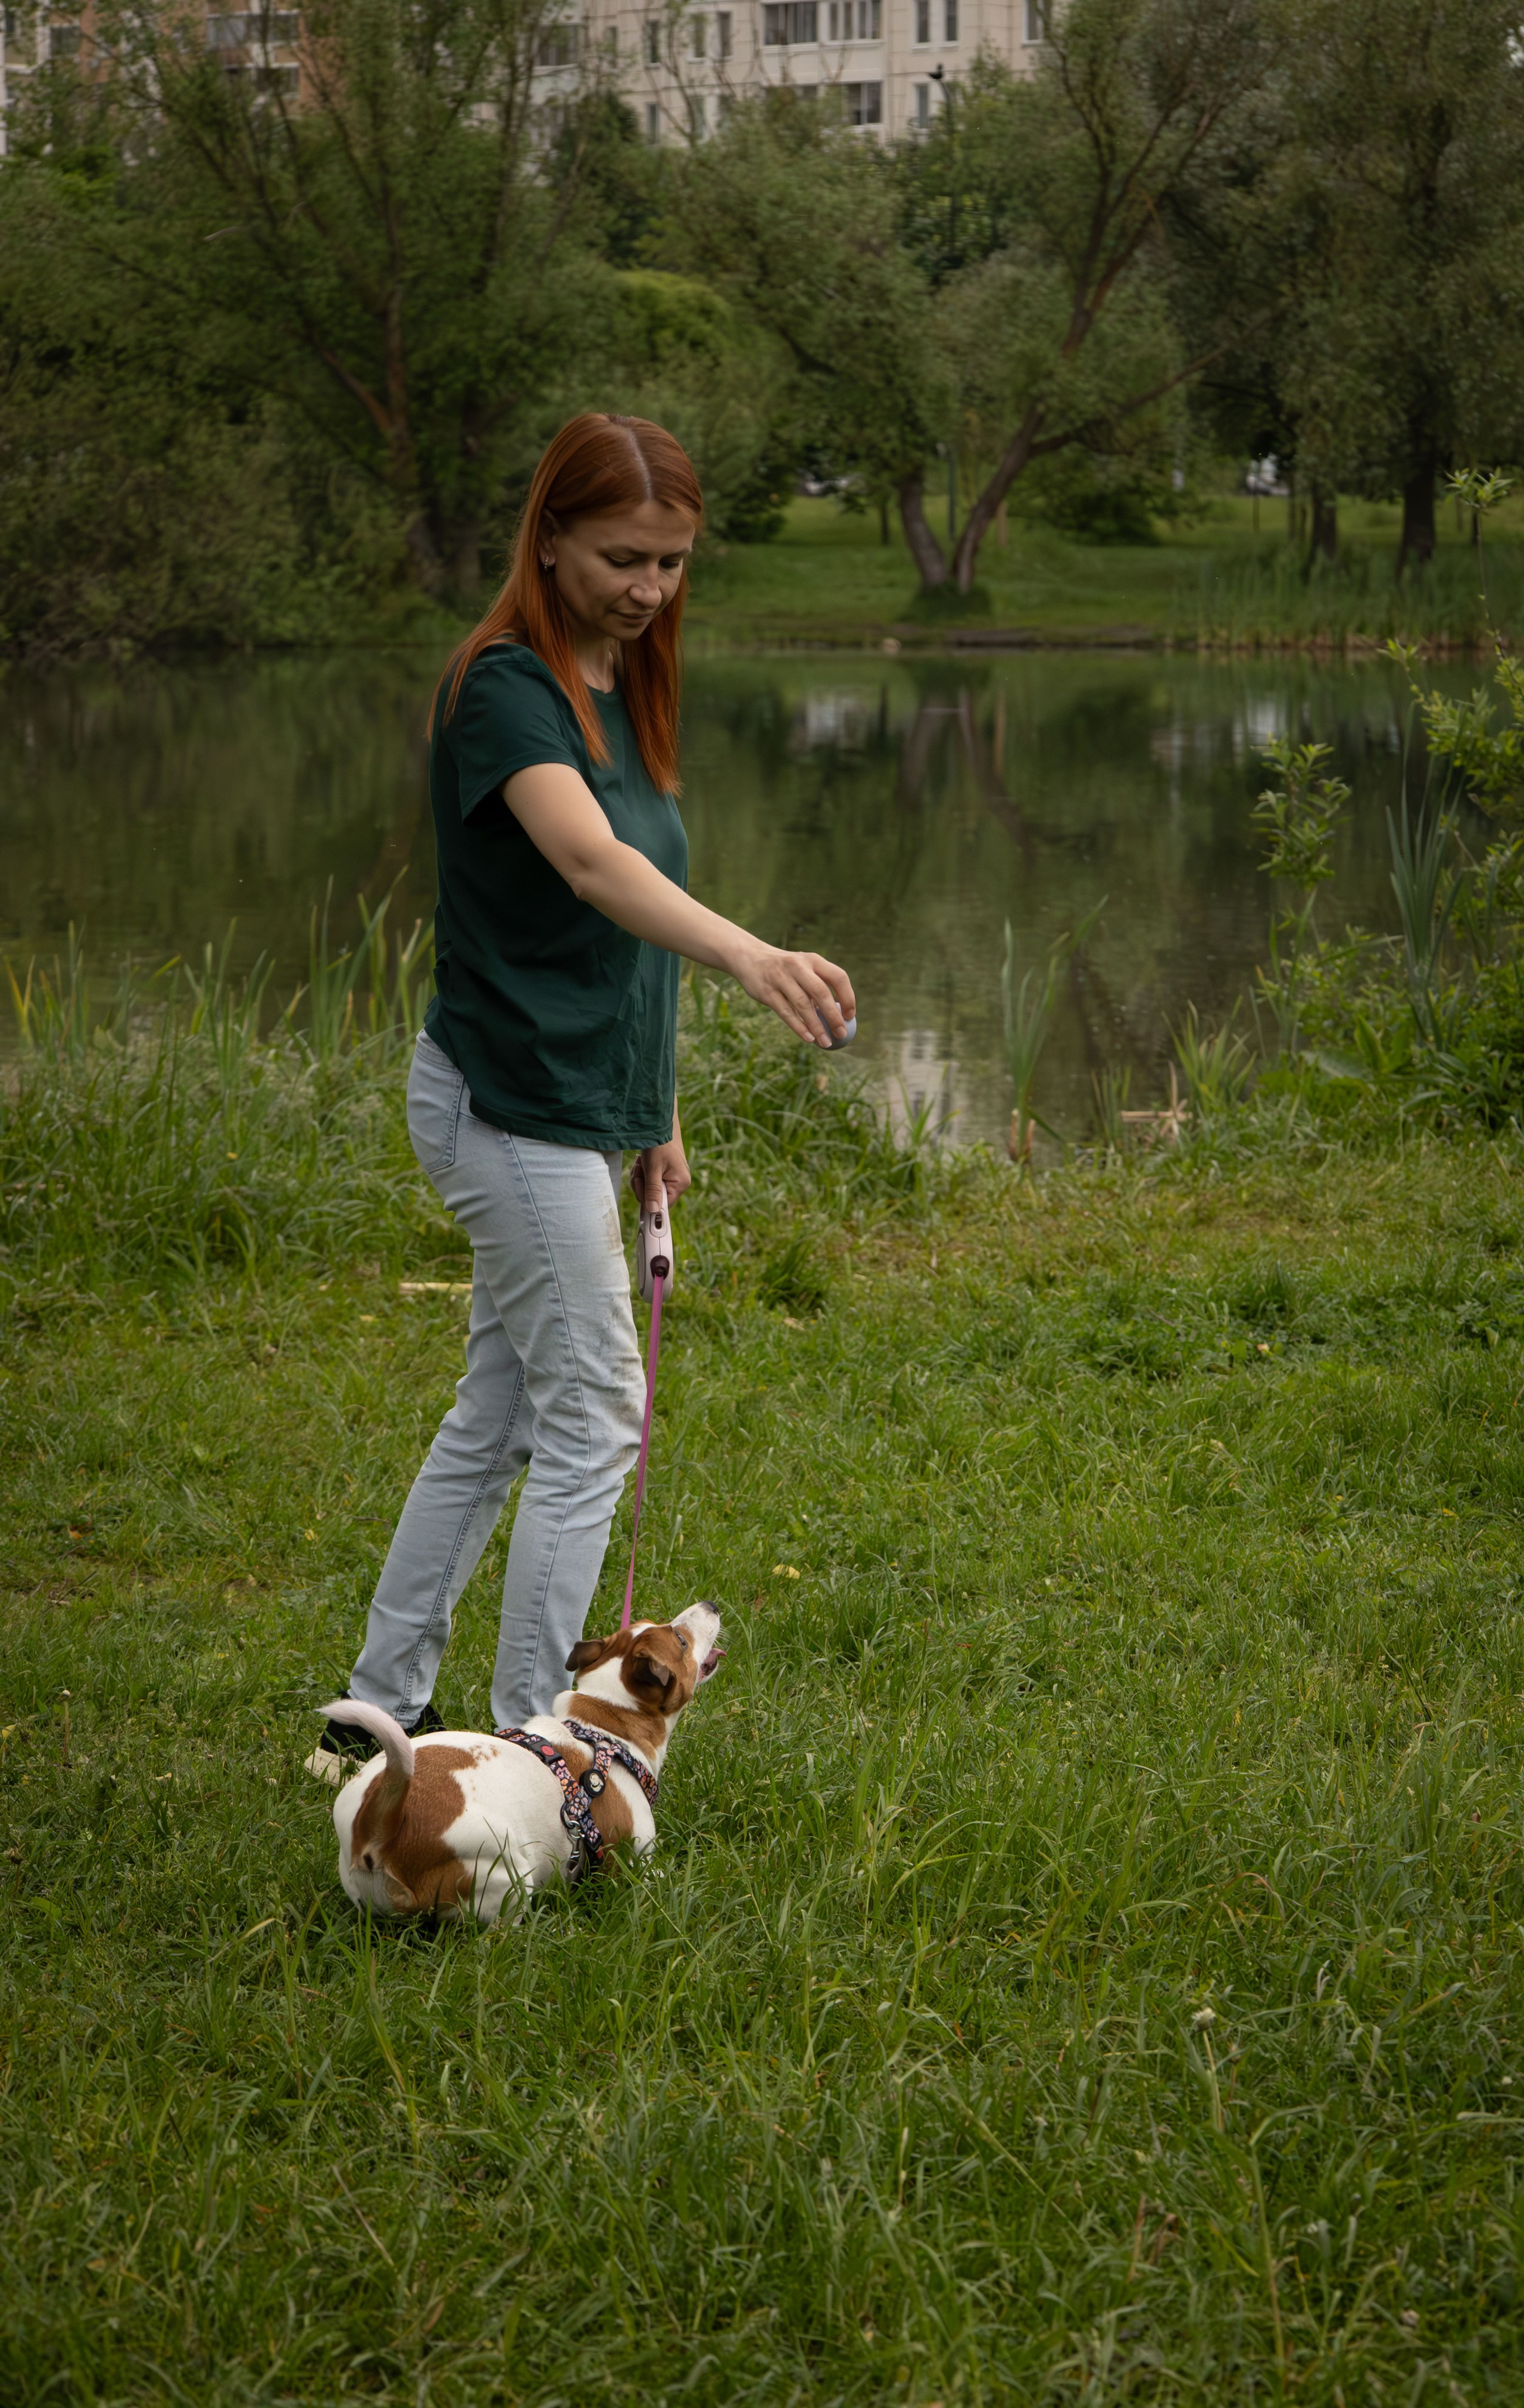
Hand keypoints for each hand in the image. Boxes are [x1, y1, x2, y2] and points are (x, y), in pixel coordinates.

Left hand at [632, 1138, 690, 1209]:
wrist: (659, 1125)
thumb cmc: (659, 1144)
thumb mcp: (653, 1169)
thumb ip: (653, 1190)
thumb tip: (653, 1210)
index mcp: (680, 1183)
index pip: (663, 1204)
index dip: (648, 1200)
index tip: (638, 1186)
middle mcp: (679, 1182)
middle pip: (654, 1197)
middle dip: (642, 1185)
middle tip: (639, 1171)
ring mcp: (671, 1178)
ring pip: (649, 1189)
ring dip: (640, 1178)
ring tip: (641, 1163)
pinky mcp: (664, 1173)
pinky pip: (649, 1181)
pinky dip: (642, 1173)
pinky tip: (642, 1163)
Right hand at [731, 939, 855, 1047]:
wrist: (749, 957)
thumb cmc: (785, 969)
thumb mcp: (803, 968)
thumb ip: (819, 986)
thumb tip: (839, 1017)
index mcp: (813, 960)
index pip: (838, 977)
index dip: (847, 997)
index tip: (850, 1017)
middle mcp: (798, 966)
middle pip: (821, 993)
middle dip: (833, 1016)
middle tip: (841, 1034)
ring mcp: (781, 978)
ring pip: (803, 1005)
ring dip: (817, 1026)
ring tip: (826, 1043)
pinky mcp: (767, 991)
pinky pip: (786, 1012)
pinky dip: (799, 1027)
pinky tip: (809, 1038)